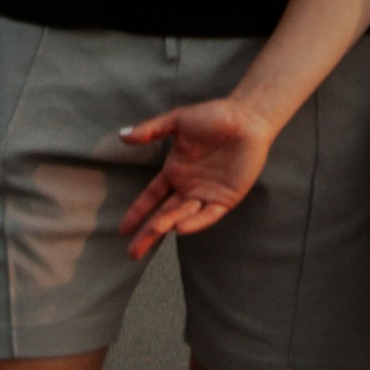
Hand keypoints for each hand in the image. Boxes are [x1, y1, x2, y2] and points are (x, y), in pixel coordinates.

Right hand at [116, 99, 274, 259]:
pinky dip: (195, 222)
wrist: (247, 118)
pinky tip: (181, 228)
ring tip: (155, 231)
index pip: (151, 197)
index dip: (137, 213)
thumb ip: (151, 130)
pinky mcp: (226, 199)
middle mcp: (188, 187)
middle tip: (132, 253)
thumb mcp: (178, 121)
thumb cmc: (214, 116)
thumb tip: (122, 135)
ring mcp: (206, 194)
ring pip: (183, 215)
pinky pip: (208, 215)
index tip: (123, 230)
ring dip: (169, 224)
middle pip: (164, 215)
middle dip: (148, 233)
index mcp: (175, 172)